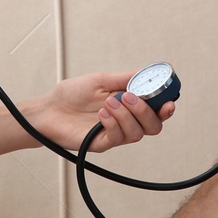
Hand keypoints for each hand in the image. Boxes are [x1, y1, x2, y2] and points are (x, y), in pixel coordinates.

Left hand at [30, 70, 175, 152]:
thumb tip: (145, 73)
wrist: (48, 109)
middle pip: (153, 126)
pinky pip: (118, 138)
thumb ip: (124, 79)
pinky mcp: (102, 144)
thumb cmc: (71, 95)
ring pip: (137, 133)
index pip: (156, 110)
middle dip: (147, 111)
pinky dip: (113, 123)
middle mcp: (126, 121)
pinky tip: (101, 114)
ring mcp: (115, 134)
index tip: (169, 100)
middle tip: (128, 97)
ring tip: (108, 102)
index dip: (166, 107)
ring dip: (126, 115)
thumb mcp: (101, 80)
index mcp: (129, 106)